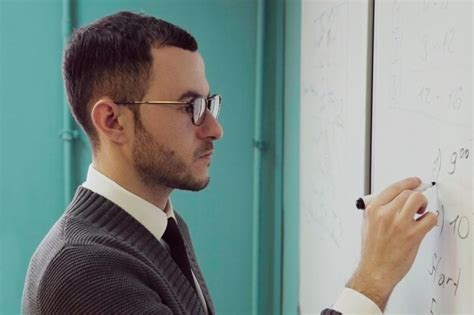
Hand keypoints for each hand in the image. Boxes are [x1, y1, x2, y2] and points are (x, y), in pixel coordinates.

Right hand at [347, 177, 437, 309]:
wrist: (375, 270)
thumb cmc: (372, 250)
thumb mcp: (367, 224)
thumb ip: (377, 209)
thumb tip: (392, 199)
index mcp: (373, 210)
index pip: (393, 188)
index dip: (407, 182)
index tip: (415, 181)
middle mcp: (386, 214)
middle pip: (408, 193)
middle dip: (416, 196)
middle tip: (418, 204)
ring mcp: (400, 224)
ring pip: (418, 200)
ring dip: (423, 204)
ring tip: (420, 212)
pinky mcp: (413, 235)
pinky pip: (430, 218)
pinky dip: (430, 218)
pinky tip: (424, 223)